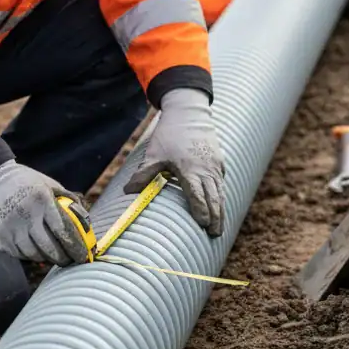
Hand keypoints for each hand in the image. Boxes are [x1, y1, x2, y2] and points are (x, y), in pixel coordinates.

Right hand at [0, 160, 92, 265]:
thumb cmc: (25, 181)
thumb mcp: (48, 184)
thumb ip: (65, 200)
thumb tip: (84, 219)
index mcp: (42, 200)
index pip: (63, 231)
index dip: (74, 247)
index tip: (82, 256)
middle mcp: (26, 215)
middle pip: (48, 247)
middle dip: (61, 258)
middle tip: (67, 261)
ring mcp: (10, 226)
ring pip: (32, 254)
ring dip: (44, 258)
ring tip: (51, 256)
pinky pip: (16, 254)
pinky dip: (27, 256)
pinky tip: (33, 251)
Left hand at [124, 88, 224, 236]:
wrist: (189, 112)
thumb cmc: (170, 134)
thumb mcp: (154, 154)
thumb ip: (143, 174)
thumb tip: (127, 192)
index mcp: (190, 169)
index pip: (198, 195)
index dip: (201, 211)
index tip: (203, 225)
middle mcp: (206, 169)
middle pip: (214, 198)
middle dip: (216, 217)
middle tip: (215, 235)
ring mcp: (215, 165)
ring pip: (220, 192)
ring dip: (221, 210)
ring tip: (219, 228)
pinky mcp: (219, 161)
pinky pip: (221, 182)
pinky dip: (221, 196)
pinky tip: (219, 206)